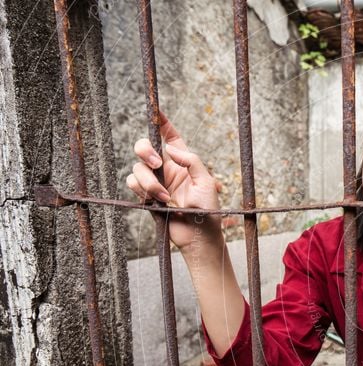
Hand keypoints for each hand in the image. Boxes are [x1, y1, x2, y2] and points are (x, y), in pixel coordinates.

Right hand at [126, 111, 222, 249]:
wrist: (198, 237)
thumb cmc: (208, 211)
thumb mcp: (206, 182)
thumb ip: (190, 161)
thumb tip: (169, 148)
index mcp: (182, 161)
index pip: (170, 135)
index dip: (161, 121)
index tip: (155, 109)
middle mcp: (166, 168)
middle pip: (143, 147)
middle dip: (144, 151)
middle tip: (156, 162)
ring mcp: (155, 182)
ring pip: (137, 168)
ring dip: (150, 182)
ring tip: (166, 198)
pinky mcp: (146, 196)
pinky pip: (132, 183)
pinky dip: (142, 191)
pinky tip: (158, 202)